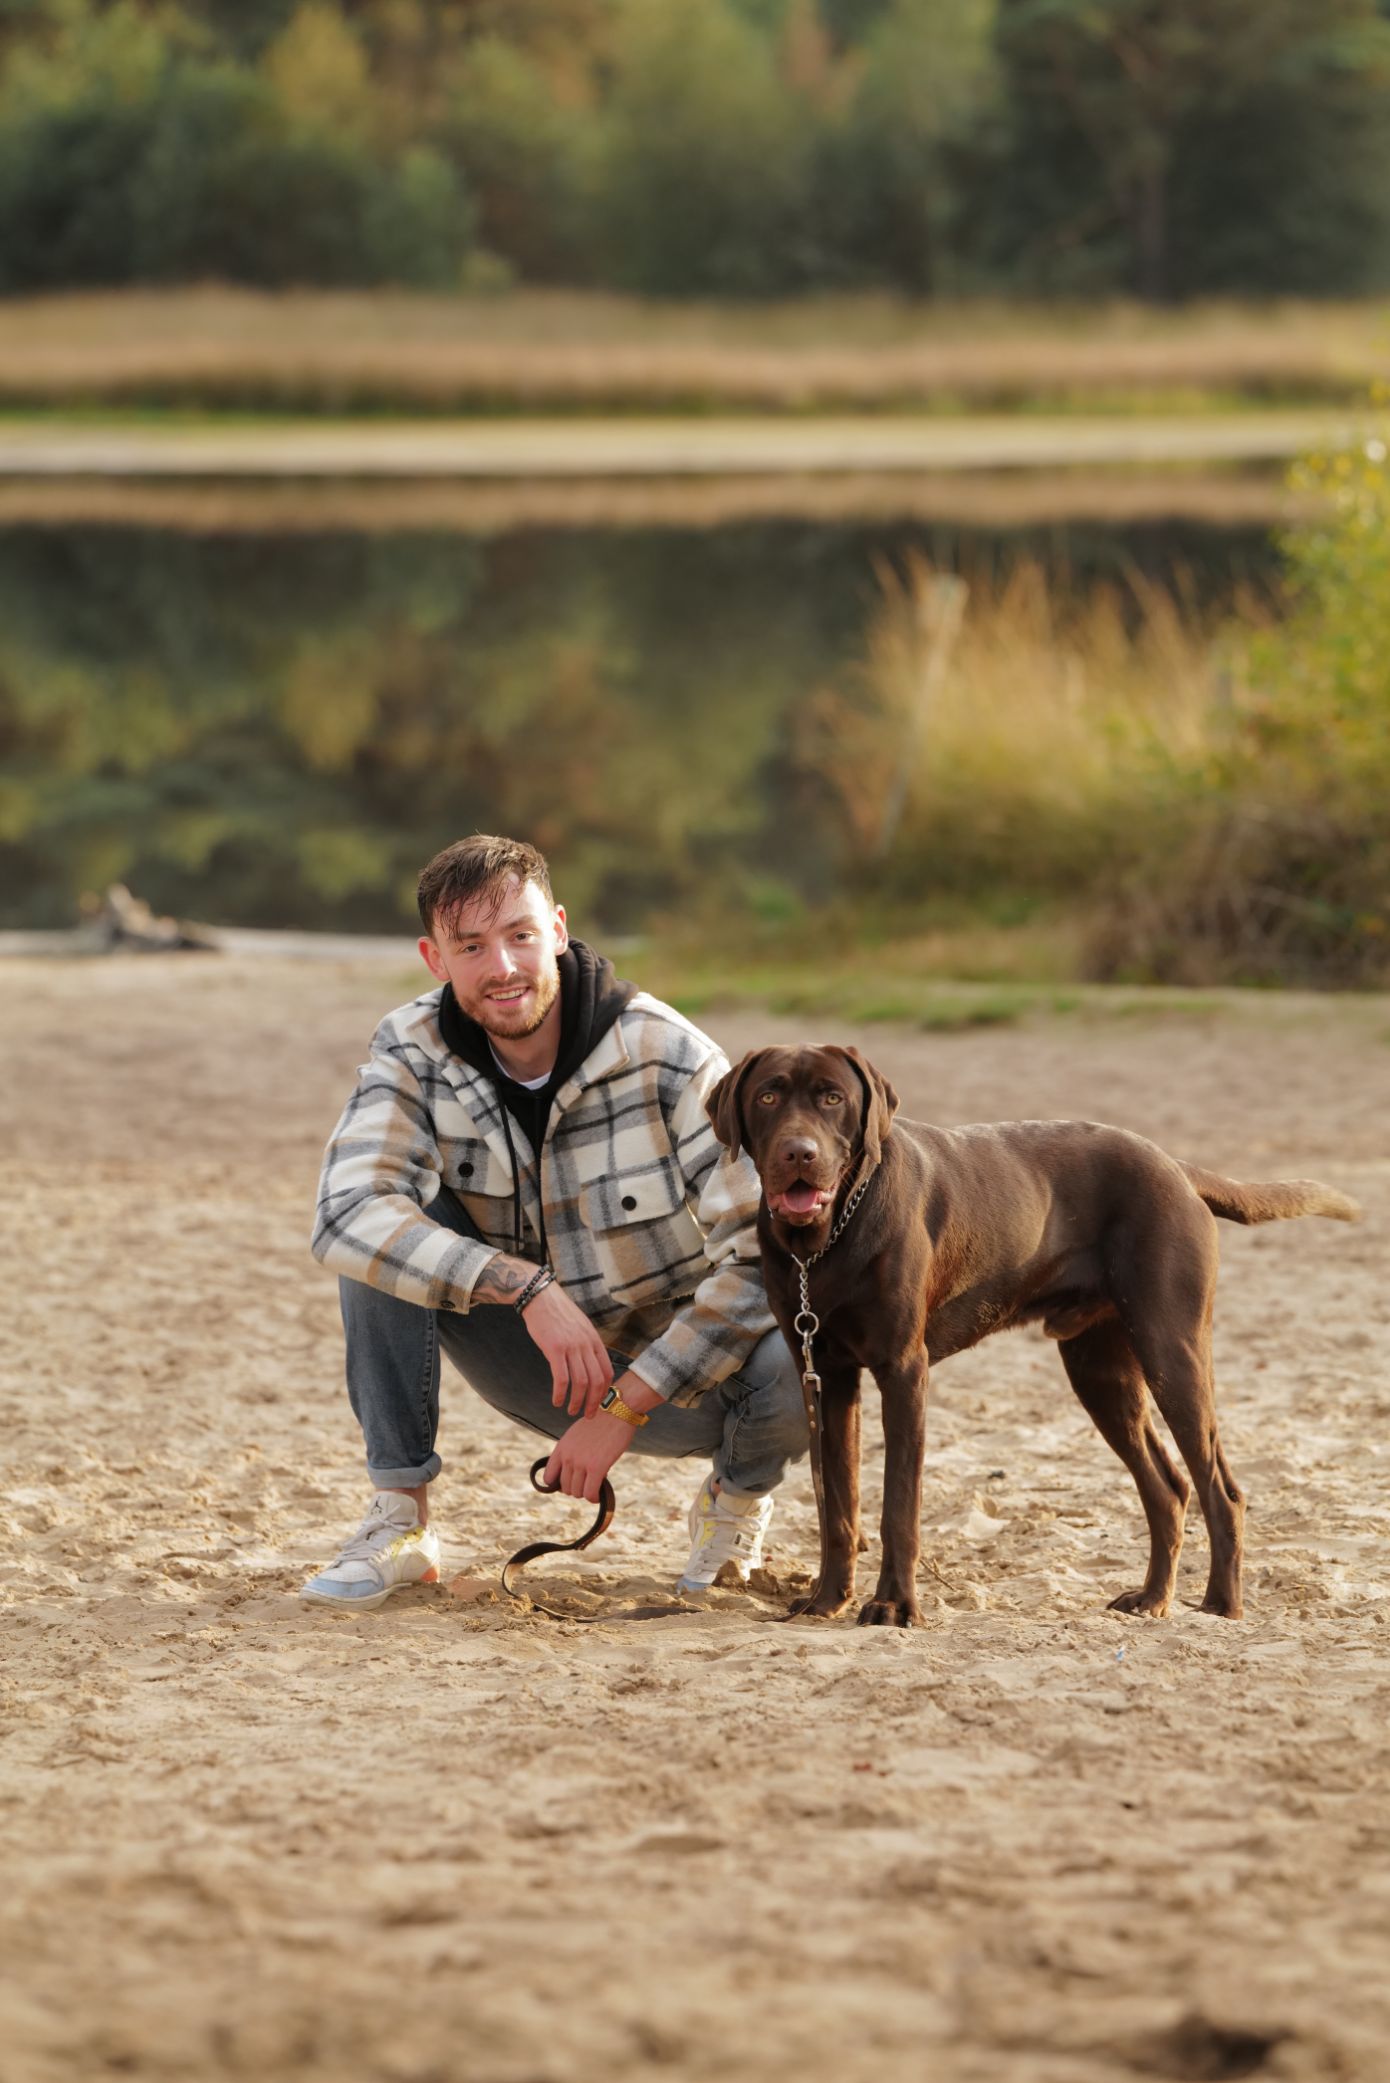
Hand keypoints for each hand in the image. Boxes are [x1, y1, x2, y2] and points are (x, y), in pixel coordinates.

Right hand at [519, 1281, 613, 1416]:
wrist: (541, 1297)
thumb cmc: (559, 1314)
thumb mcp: (581, 1326)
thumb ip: (587, 1345)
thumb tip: (591, 1364)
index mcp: (594, 1340)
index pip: (607, 1371)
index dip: (605, 1391)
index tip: (598, 1403)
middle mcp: (586, 1344)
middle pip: (597, 1381)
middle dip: (594, 1402)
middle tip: (587, 1415)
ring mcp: (571, 1347)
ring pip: (580, 1383)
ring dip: (577, 1402)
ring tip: (570, 1411)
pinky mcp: (554, 1349)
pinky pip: (561, 1378)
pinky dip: (560, 1393)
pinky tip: (556, 1401)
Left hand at [543, 1413, 634, 1501]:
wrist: (617, 1412)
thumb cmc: (601, 1423)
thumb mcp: (577, 1435)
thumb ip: (571, 1452)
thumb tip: (573, 1473)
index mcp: (561, 1448)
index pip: (548, 1477)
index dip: (559, 1484)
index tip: (571, 1483)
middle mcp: (568, 1456)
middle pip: (565, 1488)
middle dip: (576, 1489)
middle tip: (587, 1484)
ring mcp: (581, 1462)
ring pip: (577, 1493)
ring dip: (585, 1493)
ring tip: (594, 1487)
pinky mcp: (597, 1467)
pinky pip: (590, 1493)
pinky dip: (593, 1498)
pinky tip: (598, 1496)